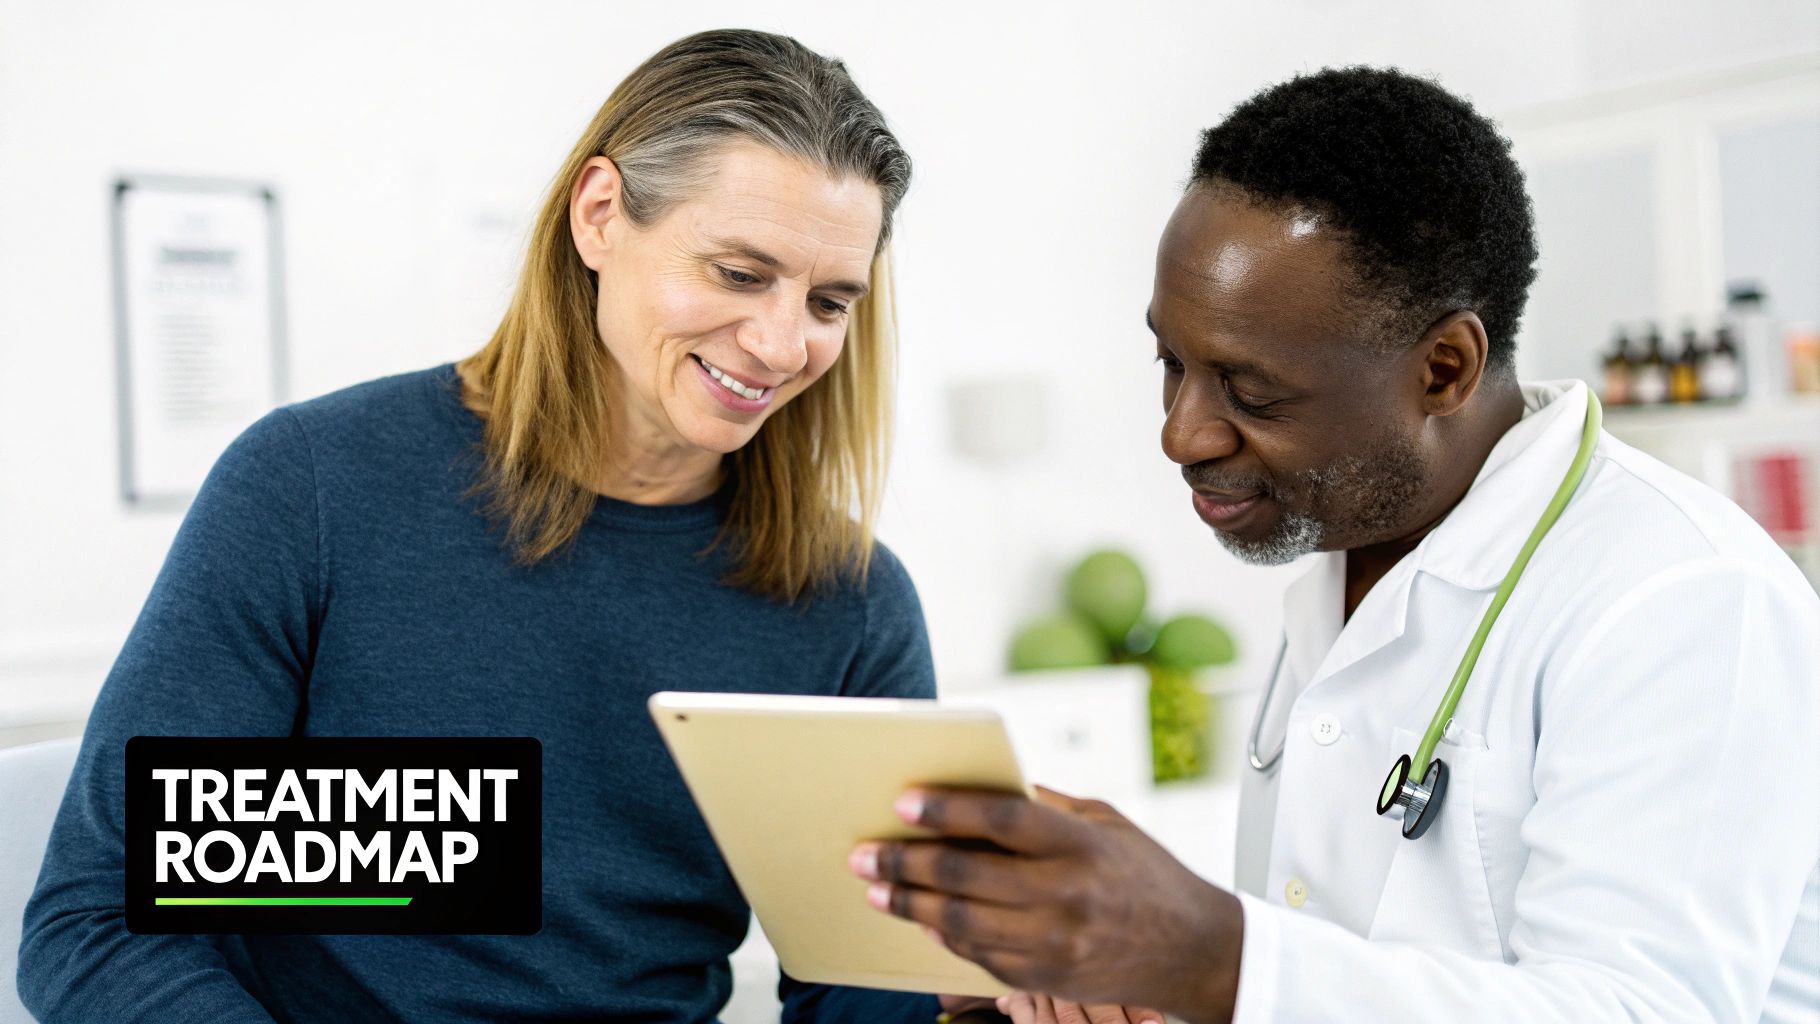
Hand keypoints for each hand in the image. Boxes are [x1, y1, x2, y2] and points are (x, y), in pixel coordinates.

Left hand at [847, 785, 1241, 1021]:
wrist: (1194, 950)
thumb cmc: (1146, 875)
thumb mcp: (1106, 823)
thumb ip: (1046, 805)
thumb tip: (984, 784)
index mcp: (1081, 844)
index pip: (1002, 820)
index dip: (948, 810)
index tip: (903, 803)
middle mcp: (1066, 894)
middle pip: (967, 875)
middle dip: (905, 862)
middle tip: (864, 853)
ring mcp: (1055, 942)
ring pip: (962, 922)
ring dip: (910, 904)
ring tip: (875, 888)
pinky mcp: (1047, 976)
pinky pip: (979, 956)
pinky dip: (943, 936)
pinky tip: (918, 918)